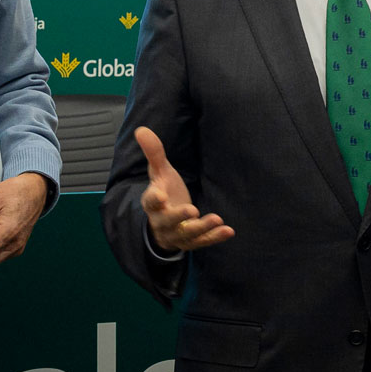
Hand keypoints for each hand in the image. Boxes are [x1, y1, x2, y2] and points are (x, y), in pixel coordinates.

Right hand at [135, 126, 232, 252]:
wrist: (164, 223)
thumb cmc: (164, 192)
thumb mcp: (160, 173)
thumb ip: (154, 153)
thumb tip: (141, 129)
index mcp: (152, 203)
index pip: (150, 201)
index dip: (154, 199)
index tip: (159, 195)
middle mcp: (162, 221)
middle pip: (168, 221)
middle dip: (178, 216)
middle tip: (192, 210)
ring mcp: (176, 234)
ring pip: (186, 235)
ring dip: (202, 228)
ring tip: (217, 219)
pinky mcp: (190, 241)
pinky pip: (202, 242)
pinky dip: (214, 237)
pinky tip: (228, 231)